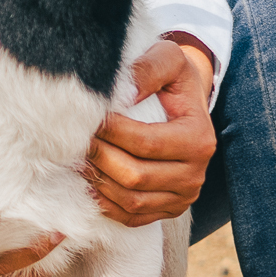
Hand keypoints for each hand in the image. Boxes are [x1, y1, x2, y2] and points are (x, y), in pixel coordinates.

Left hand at [83, 32, 216, 227]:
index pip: (145, 142)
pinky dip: (105, 203)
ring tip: (81, 157)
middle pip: (135, 176)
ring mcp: (183, 197)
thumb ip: (147, 68)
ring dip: (98, 180)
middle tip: (77, 139)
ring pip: (130, 200)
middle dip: (100, 156)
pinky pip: (131, 217)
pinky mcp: (168, 210)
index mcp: (198, 139)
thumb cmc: (172, 80)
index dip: (110, 131)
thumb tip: (124, 91)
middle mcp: (195, 174)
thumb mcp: (167, 59)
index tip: (89, 117)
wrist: (184, 105)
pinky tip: (90, 180)